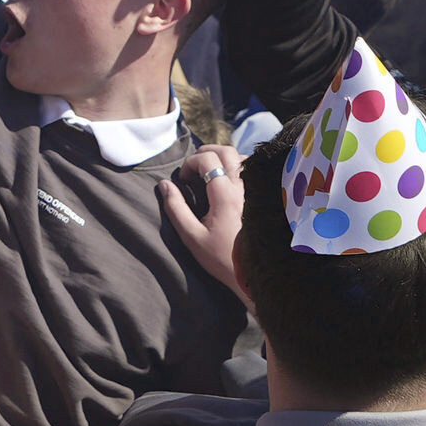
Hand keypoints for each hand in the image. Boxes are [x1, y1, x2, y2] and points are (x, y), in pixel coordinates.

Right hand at [158, 144, 247, 306]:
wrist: (252, 274)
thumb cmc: (221, 257)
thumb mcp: (192, 236)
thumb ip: (176, 208)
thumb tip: (164, 185)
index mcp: (225, 195)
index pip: (207, 160)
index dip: (190, 163)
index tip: (182, 178)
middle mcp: (243, 188)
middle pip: (226, 151)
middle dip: (205, 153)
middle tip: (193, 167)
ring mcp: (255, 191)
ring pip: (241, 157)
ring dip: (222, 158)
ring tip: (210, 171)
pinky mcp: (261, 197)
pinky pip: (252, 170)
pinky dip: (237, 166)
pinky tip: (228, 180)